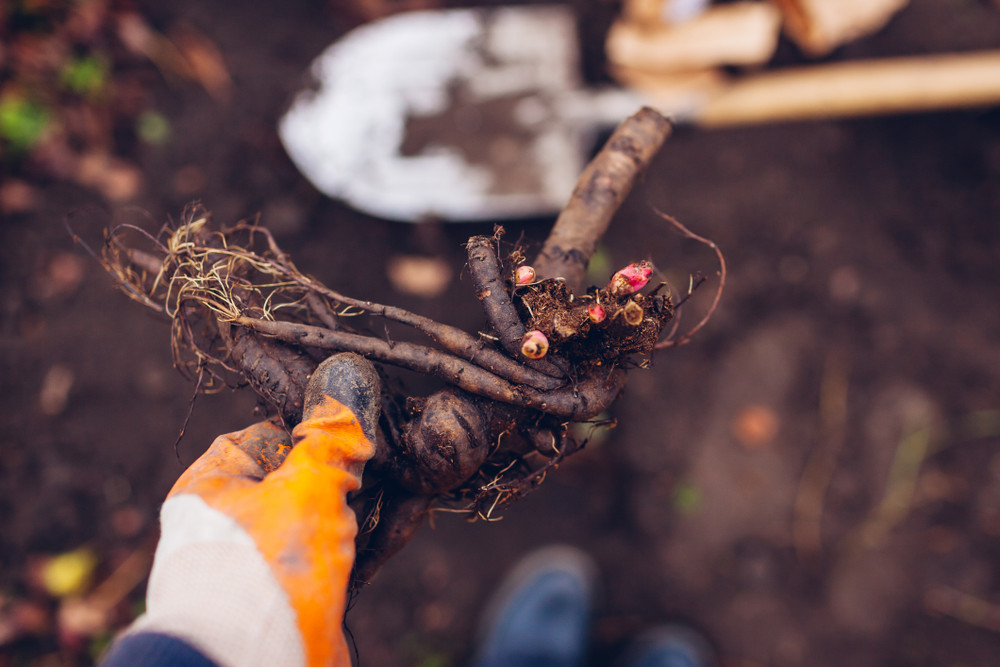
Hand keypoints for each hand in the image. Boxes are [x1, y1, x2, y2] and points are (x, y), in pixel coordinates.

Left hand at [111, 353, 379, 666]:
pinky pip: (323, 562)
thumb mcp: (308, 486)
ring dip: (352, 524)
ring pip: (317, 524)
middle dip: (343, 486)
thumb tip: (346, 385)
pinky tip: (367, 557)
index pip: (267, 436)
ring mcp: (254, 563)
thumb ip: (331, 439)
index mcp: (212, 484)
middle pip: (299, 482)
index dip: (316, 435)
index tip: (353, 440)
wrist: (250, 663)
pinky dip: (349, 558)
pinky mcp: (281, 598)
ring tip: (369, 530)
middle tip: (370, 486)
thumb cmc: (265, 569)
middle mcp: (226, 522)